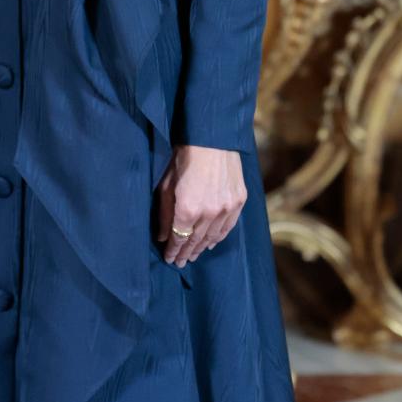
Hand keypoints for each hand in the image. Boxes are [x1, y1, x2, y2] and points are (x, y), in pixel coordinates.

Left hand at [155, 144, 246, 267]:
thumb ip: (164, 213)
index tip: (169, 259)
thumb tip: (163, 236)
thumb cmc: (184, 157)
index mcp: (188, 209)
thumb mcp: (167, 184)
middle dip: (186, 253)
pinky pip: (228, 227)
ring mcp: (226, 209)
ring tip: (194, 255)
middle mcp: (209, 214)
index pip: (179, 239)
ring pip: (213, 237)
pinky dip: (219, 237)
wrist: (212, 139)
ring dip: (202, 248)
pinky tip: (212, 243)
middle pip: (195, 241)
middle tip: (180, 262)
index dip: (173, 251)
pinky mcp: (239, 202)